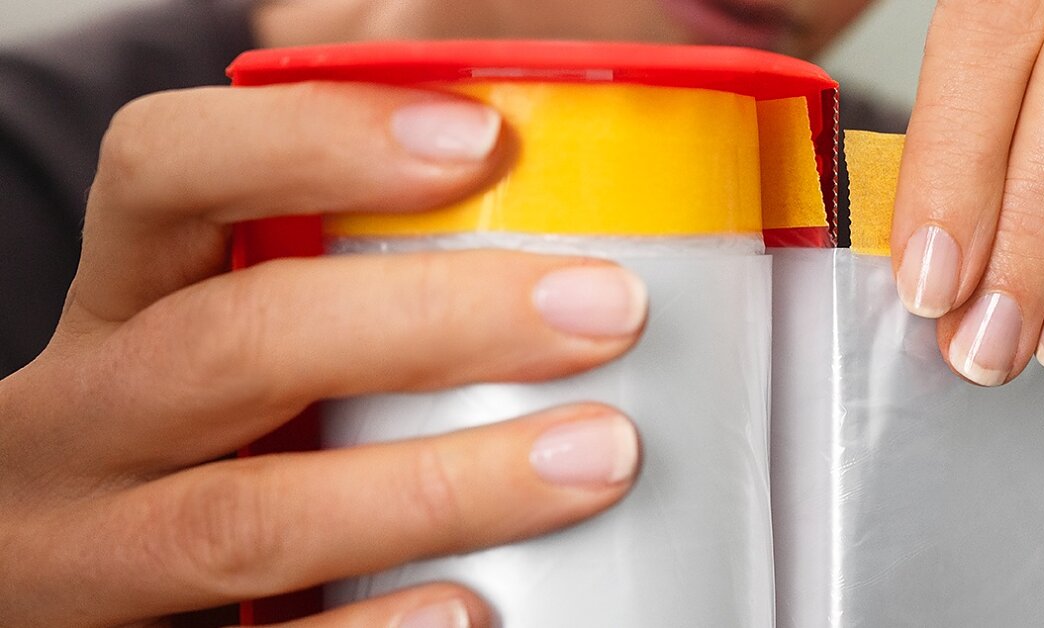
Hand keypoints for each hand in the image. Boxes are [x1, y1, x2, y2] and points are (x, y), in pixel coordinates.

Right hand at [0, 84, 650, 625]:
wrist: (81, 612)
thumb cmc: (208, 459)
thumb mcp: (230, 362)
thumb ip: (348, 305)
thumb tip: (574, 264)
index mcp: (115, 309)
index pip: (164, 171)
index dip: (313, 142)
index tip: (479, 141)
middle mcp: (77, 423)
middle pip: (233, 343)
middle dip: (434, 321)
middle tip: (603, 313)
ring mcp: (86, 558)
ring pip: (245, 516)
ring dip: (436, 485)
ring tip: (591, 458)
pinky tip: (472, 607)